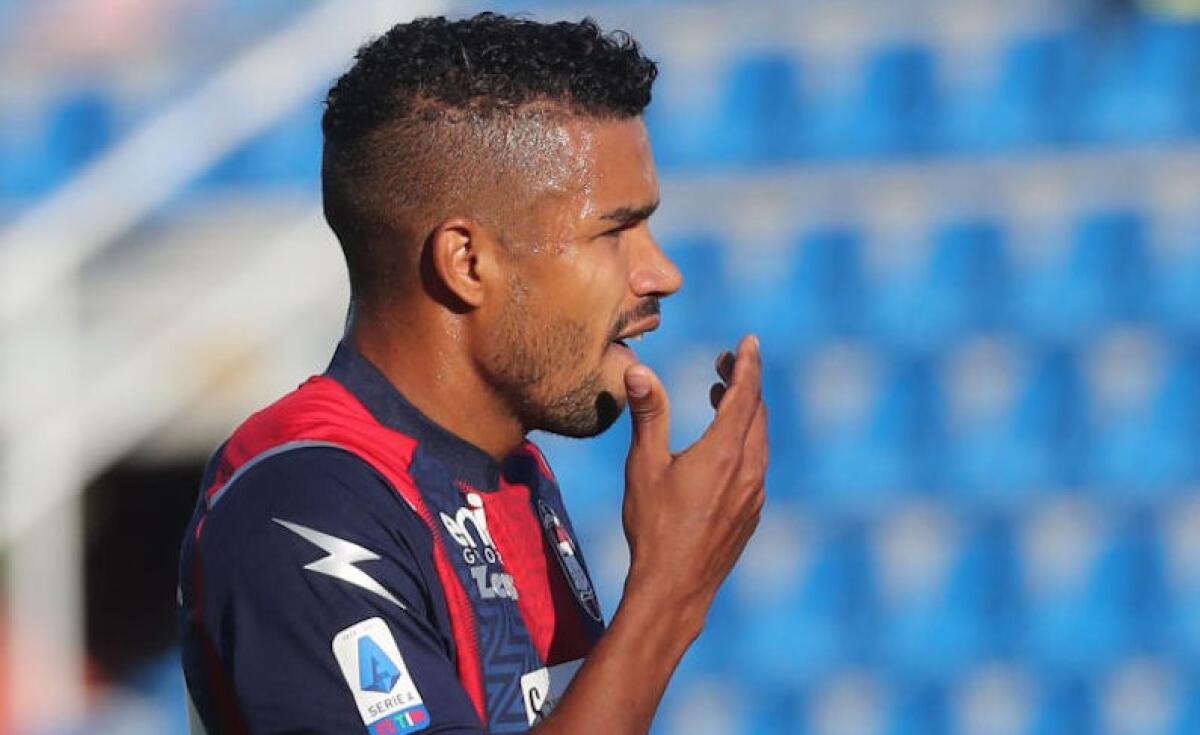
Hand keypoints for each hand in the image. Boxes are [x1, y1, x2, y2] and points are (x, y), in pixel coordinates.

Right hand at [620, 334, 768, 624]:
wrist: (675, 588)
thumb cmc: (654, 526)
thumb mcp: (645, 465)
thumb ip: (648, 414)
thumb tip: (639, 369)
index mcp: (726, 451)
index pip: (746, 393)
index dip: (748, 363)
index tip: (749, 341)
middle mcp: (750, 470)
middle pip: (757, 413)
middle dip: (744, 383)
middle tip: (724, 364)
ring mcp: (755, 495)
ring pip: (759, 439)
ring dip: (744, 412)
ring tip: (719, 397)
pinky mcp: (751, 514)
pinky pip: (757, 464)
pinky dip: (745, 441)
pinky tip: (723, 448)